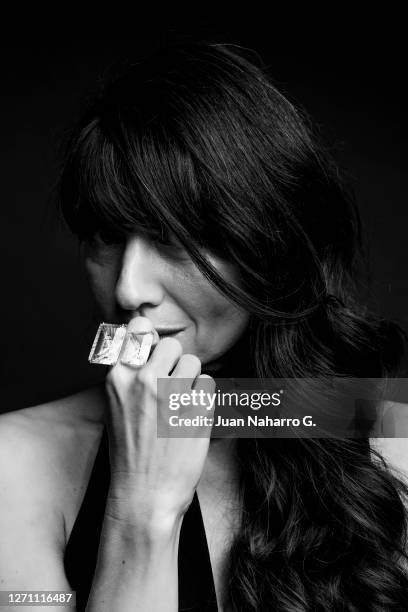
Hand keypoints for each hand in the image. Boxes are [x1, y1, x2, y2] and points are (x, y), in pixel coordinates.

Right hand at [104, 316, 214, 529]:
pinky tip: (192, 417)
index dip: (150, 335)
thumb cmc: (130, 453)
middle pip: (172, 345)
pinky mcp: (196, 410)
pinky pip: (209, 384)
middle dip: (175, 362)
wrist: (144, 495)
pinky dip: (205, 398)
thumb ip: (131, 376)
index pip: (138, 329)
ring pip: (194, 362)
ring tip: (182, 404)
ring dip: (192, 380)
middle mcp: (144, 380)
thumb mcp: (117, 408)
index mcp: (118, 378)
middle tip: (172, 385)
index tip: (154, 345)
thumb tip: (149, 343)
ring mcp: (171, 395)